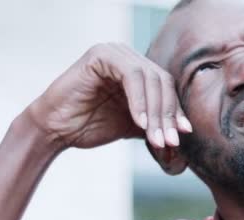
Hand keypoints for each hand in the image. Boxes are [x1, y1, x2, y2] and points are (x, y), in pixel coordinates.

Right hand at [24, 42, 191, 149]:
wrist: (57, 130)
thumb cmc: (93, 126)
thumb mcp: (136, 126)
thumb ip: (159, 125)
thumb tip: (187, 134)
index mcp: (139, 69)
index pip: (168, 87)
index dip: (177, 112)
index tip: (183, 136)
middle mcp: (129, 56)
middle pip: (162, 82)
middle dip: (168, 115)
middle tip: (170, 141)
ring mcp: (115, 52)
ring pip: (150, 79)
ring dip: (155, 112)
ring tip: (156, 139)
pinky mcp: (101, 55)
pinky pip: (131, 75)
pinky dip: (139, 101)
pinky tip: (139, 123)